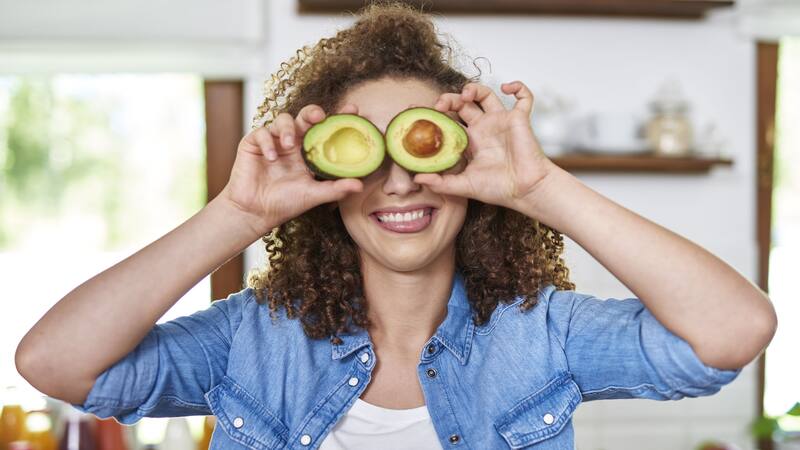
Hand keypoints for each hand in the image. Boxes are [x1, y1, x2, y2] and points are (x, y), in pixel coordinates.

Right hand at [220, 104, 363, 233]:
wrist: (255, 213)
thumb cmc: (285, 203)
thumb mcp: (313, 195)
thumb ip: (335, 189)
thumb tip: (360, 185)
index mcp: (309, 152)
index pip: (325, 130)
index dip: (338, 118)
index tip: (353, 109)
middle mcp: (293, 143)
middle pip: (305, 117)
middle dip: (312, 112)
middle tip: (319, 116)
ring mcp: (273, 141)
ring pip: (283, 120)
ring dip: (288, 129)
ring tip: (289, 145)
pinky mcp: (253, 143)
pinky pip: (261, 133)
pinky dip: (267, 143)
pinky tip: (271, 158)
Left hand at [413, 81, 556, 211]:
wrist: (525, 191)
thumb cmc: (499, 189)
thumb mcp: (464, 186)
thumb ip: (441, 183)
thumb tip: (417, 178)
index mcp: (470, 141)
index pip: (449, 120)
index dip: (435, 113)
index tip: (420, 111)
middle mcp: (484, 128)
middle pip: (463, 104)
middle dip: (450, 99)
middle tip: (441, 105)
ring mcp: (501, 121)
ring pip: (486, 94)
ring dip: (474, 88)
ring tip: (466, 94)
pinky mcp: (519, 119)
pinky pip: (523, 97)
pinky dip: (518, 87)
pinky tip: (507, 87)